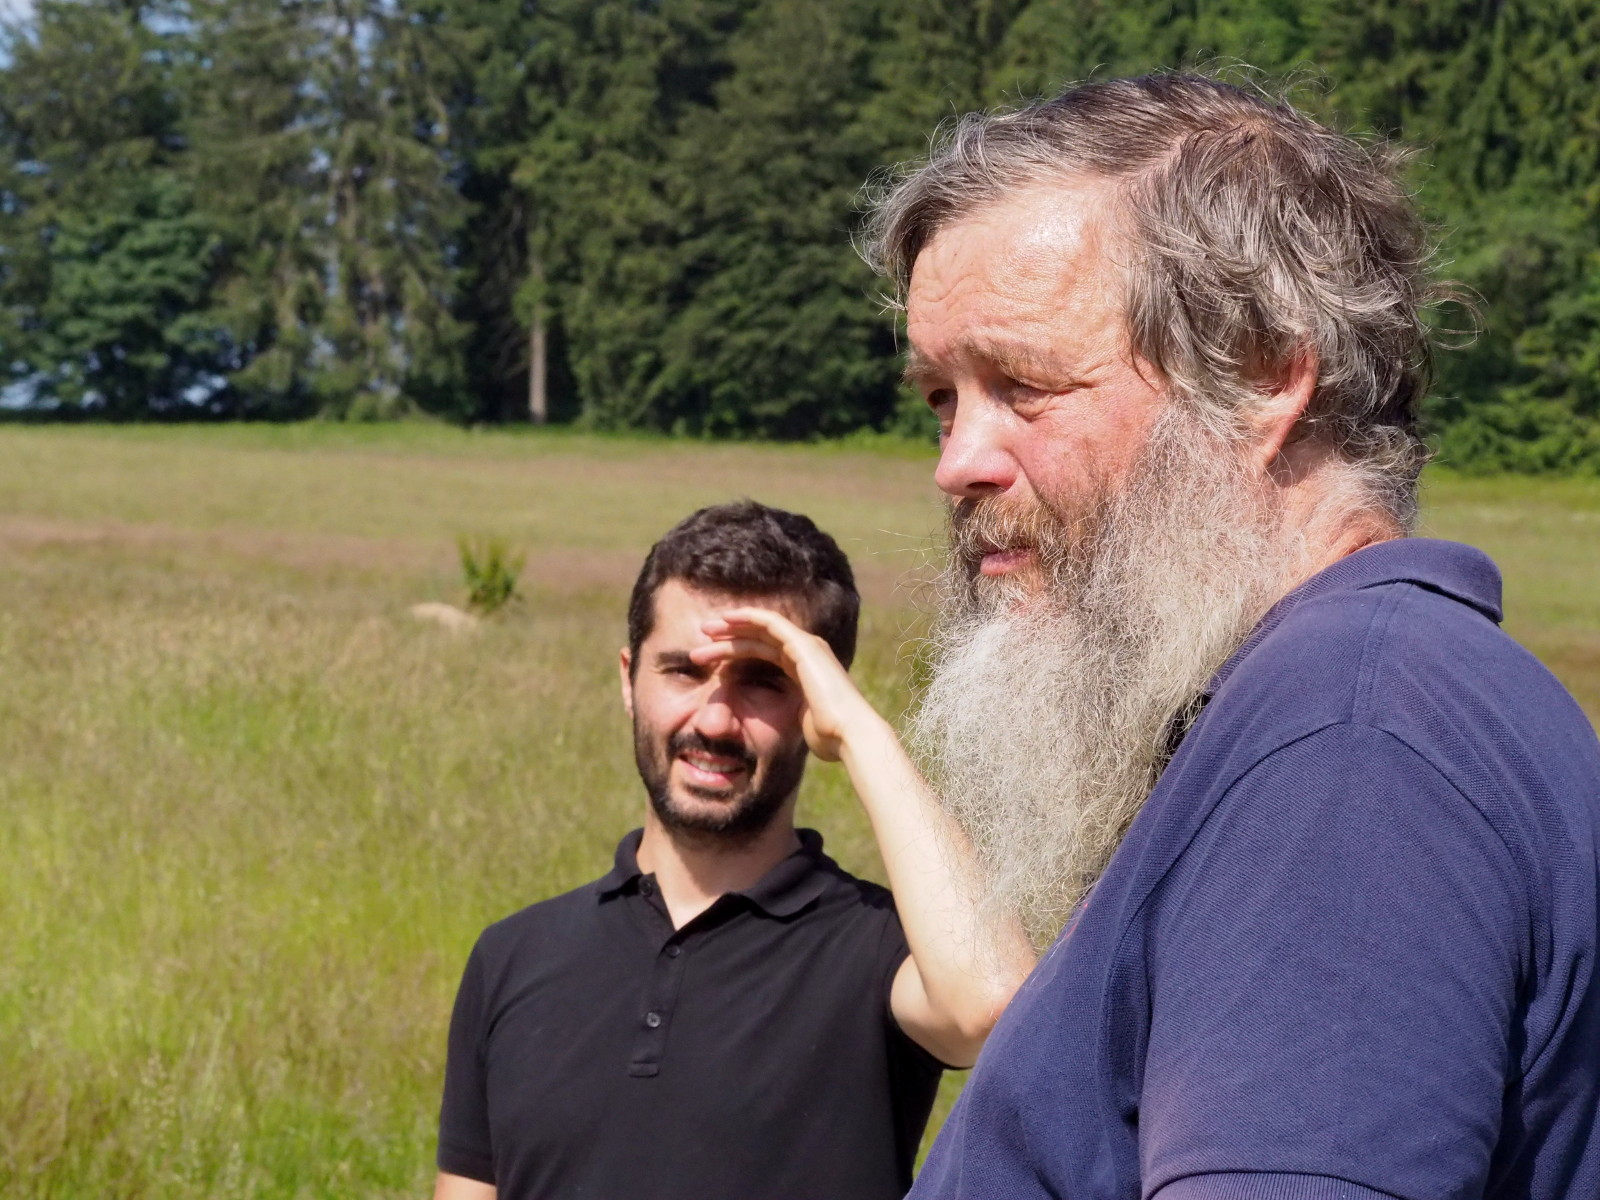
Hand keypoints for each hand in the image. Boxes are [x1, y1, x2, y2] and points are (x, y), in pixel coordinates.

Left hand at [692, 607, 873, 761]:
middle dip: (730, 636)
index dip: (738, 649)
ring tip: (704, 631)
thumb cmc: (829, 736)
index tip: (712, 655)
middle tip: (702, 639)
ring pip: (762, 628)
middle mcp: (808, 652)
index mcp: (806, 669)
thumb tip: (781, 729)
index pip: (766, 650)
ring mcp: (808, 646)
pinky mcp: (804, 646)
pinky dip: (748, 618)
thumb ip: (791, 715)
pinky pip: (771, 623)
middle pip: (761, 637)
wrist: (849, 735)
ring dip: (732, 628)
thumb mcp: (801, 722)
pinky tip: (726, 619)